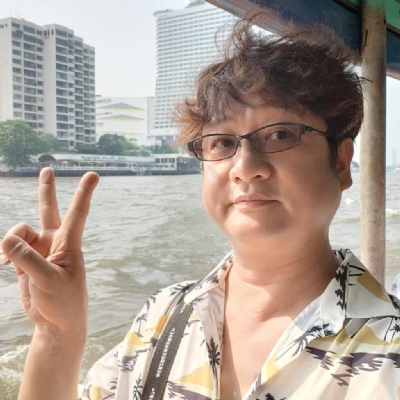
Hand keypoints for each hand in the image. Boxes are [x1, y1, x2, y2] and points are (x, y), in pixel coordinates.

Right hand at [0, 168, 98, 335]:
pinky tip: (2, 264)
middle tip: (47, 169)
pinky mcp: (26, 261)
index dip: (84, 192)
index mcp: (69, 244)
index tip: (94, 174)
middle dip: (47, 190)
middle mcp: (54, 242)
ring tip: (7, 260)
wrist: (56, 323)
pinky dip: (4, 253)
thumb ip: (27, 260)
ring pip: (19, 232)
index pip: (78, 213)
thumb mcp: (48, 281)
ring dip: (10, 241)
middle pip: (49, 210)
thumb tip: (7, 239)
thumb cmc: (63, 302)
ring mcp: (39, 251)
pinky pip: (9, 247)